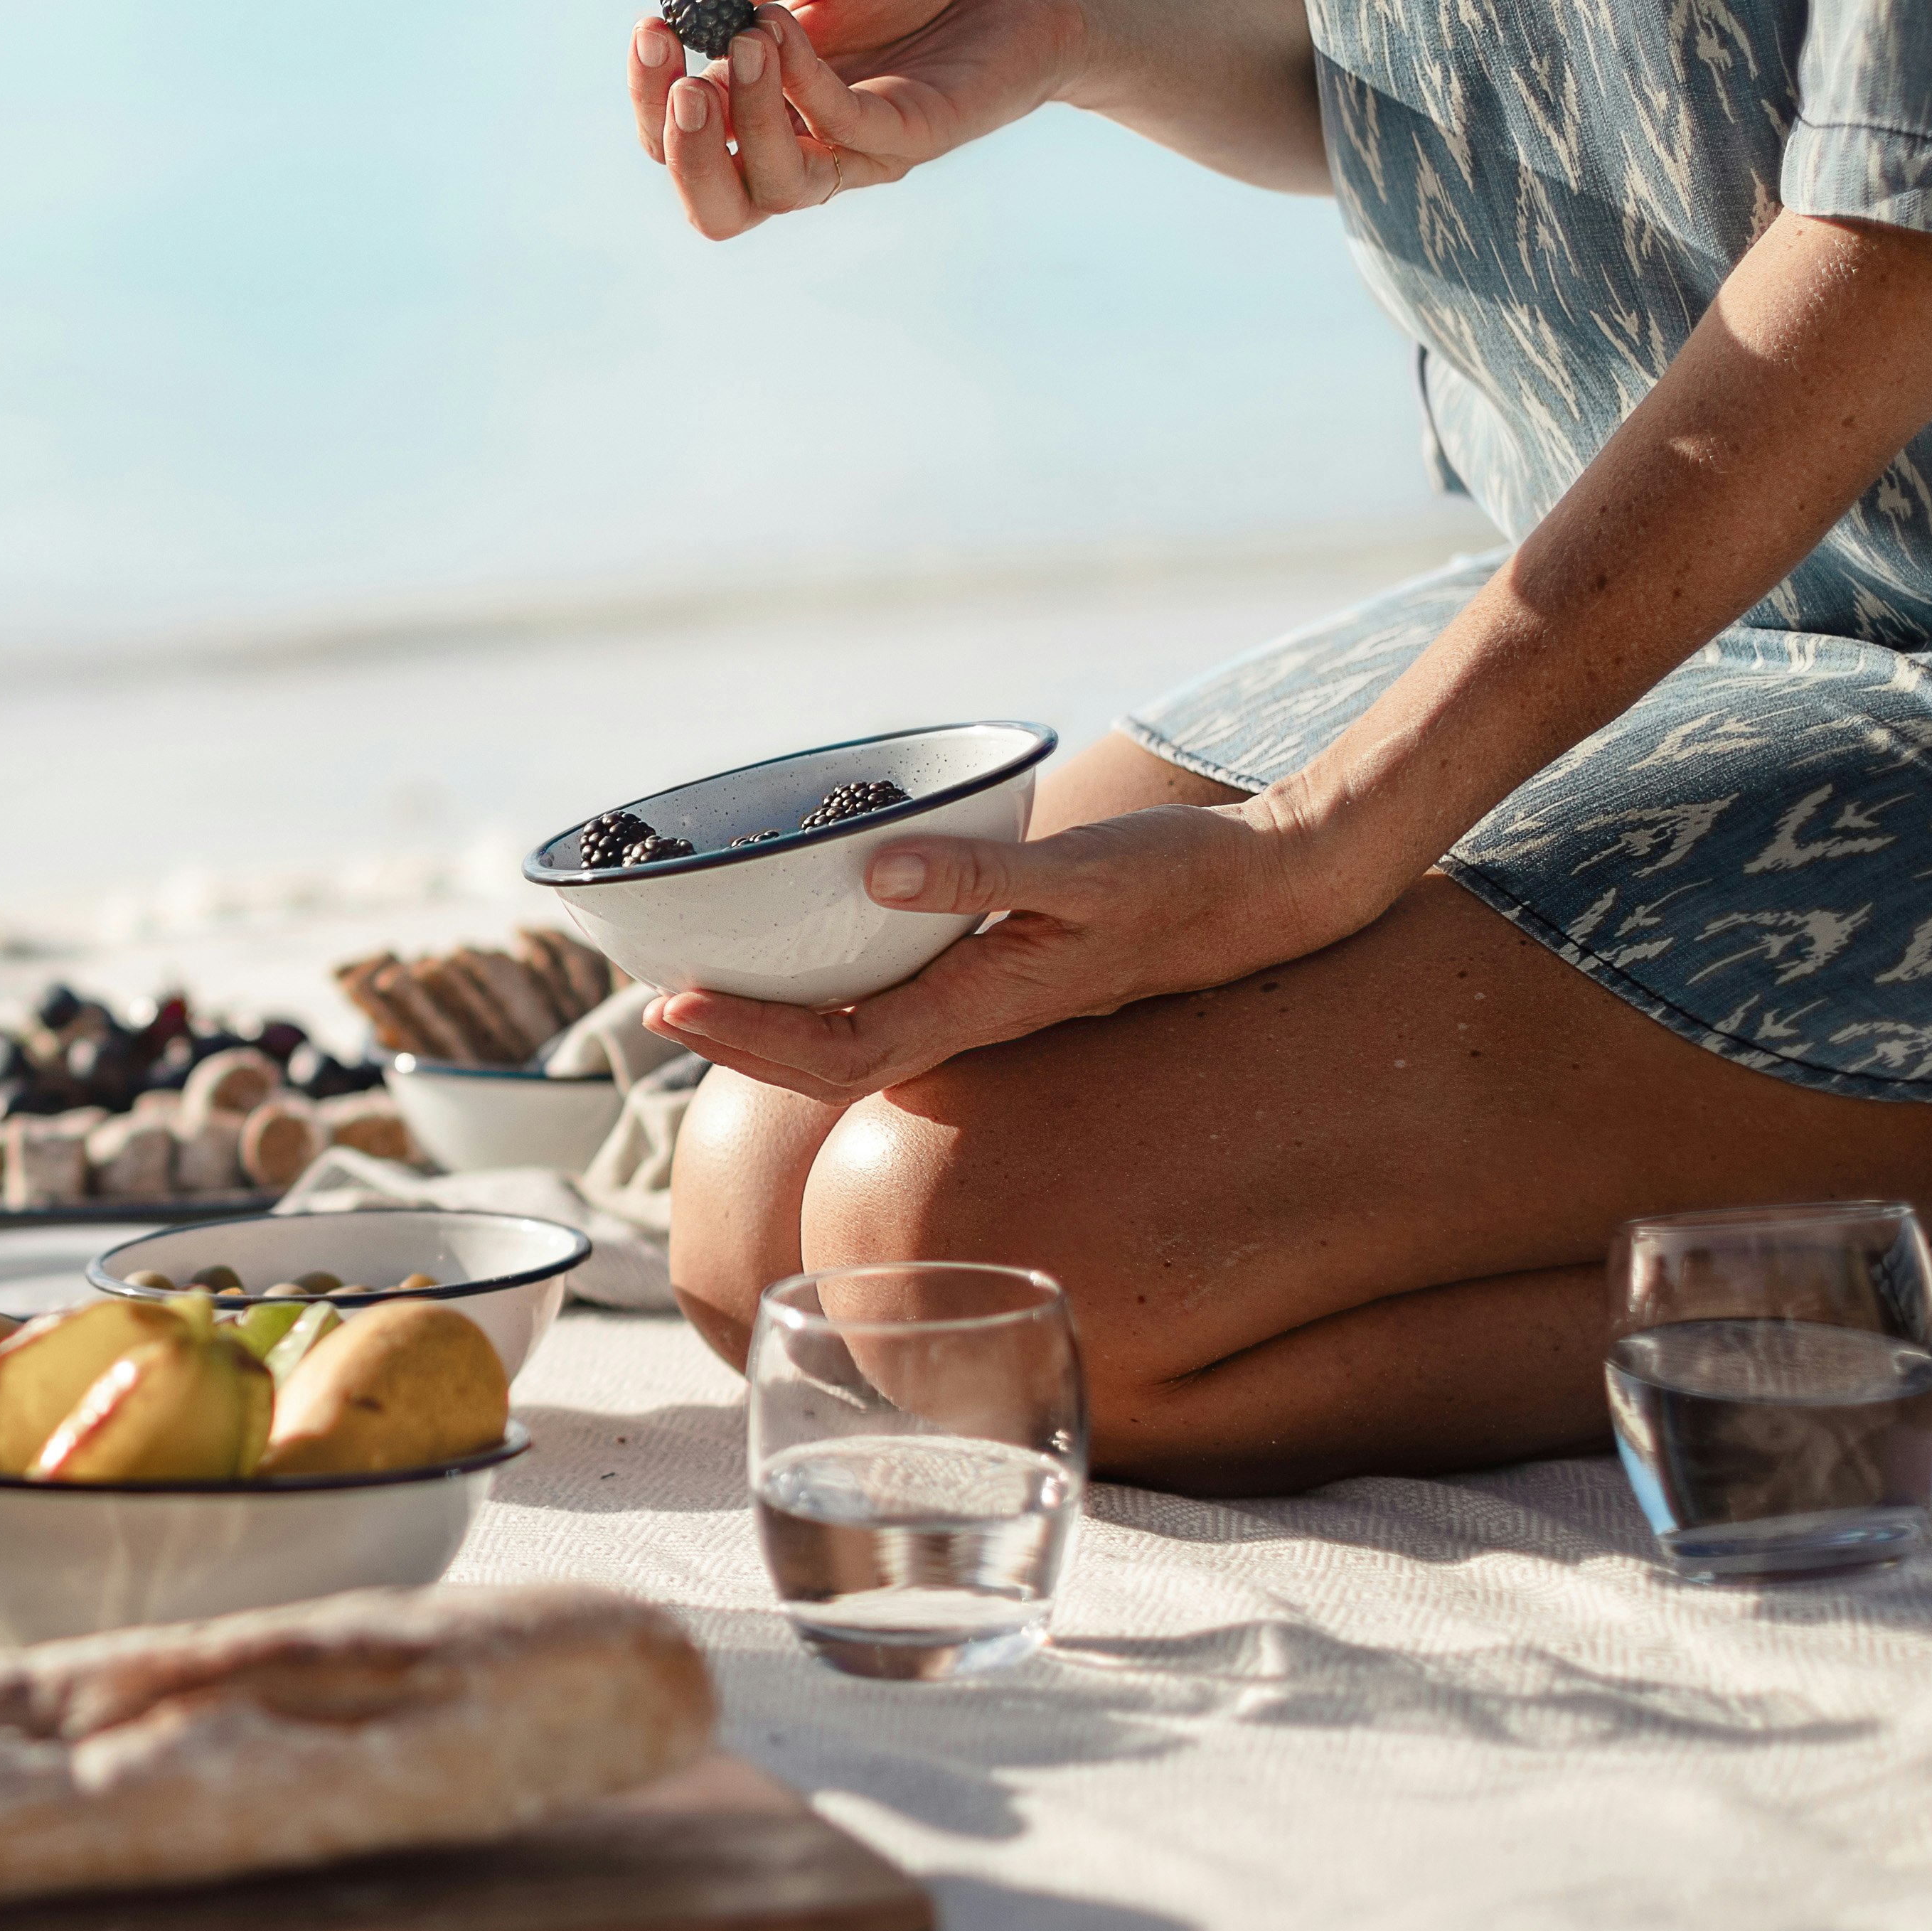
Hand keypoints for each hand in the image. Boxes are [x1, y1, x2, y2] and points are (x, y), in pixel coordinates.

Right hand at [628, 0, 1093, 239]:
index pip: (678, 136)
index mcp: (757, 111)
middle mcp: (798, 148)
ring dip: (745, 120)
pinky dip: (804, 86)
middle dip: (681, 147)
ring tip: (749, 39)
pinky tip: (786, 28)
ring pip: (772, 191)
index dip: (650, 97)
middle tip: (682, 78)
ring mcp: (852, 154)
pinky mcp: (907, 141)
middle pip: (713, 202)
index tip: (651, 30)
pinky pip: (841, 133)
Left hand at [649, 802, 1396, 1100]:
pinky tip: (816, 953)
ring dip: (780, 1021)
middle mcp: (974, 1020)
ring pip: (862, 1035)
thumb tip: (873, 876)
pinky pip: (901, 999)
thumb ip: (979, 876)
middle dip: (741, 1039)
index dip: (748, 1038)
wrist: (1272, 895)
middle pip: (832, 1059)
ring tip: (709, 990)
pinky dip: (838, 989)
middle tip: (659, 1004)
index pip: (835, 1050)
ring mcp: (991, 1003)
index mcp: (978, 1006)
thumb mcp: (1080, 871)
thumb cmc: (1179, 881)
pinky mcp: (1009, 975)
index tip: (670, 1007)